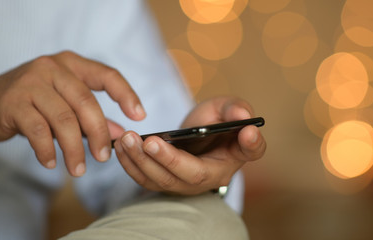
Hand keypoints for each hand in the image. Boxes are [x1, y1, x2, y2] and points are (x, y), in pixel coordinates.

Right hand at [0, 51, 144, 175]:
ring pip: (64, 119)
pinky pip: (38, 130)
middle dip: (99, 134)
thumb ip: (92, 118)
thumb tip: (121, 134)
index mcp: (71, 64)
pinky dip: (48, 150)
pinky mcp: (13, 102)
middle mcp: (53, 68)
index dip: (126, 95)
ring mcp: (31, 83)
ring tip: (79, 169)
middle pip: (87, 103)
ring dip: (75, 148)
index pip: (107, 75)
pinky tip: (52, 162)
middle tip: (104, 158)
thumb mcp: (64, 104)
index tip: (140, 117)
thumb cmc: (31, 103)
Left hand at [113, 96, 265, 194]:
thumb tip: (242, 117)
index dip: (251, 143)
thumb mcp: (225, 107)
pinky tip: (121, 147)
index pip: (251, 151)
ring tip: (129, 140)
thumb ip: (234, 109)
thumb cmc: (213, 121)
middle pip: (193, 175)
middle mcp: (215, 175)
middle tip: (151, 142)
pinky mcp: (167, 183)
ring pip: (165, 181)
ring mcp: (188, 184)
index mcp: (237, 153)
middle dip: (169, 160)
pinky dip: (131, 165)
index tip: (249, 131)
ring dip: (143, 162)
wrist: (194, 136)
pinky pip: (147, 180)